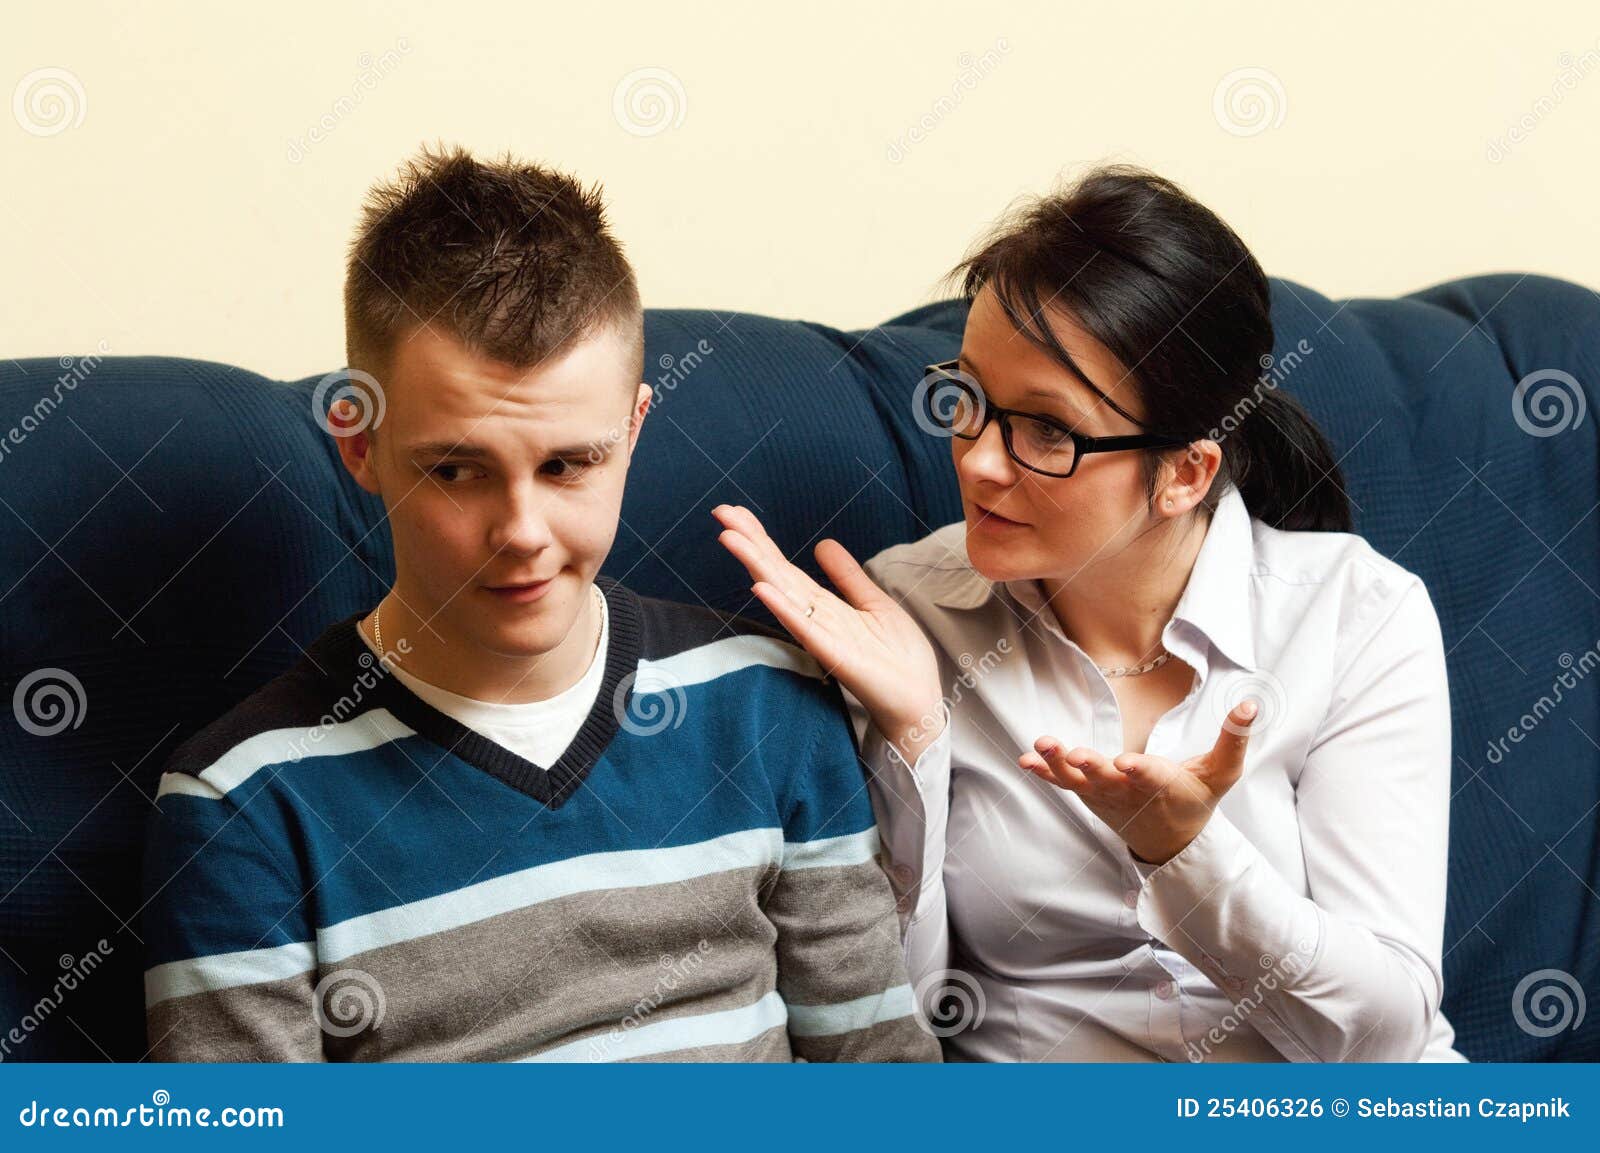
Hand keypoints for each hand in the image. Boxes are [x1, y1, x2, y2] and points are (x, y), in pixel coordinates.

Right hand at [712, 505, 944, 760]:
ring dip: (756, 565)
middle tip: (720, 511)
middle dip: (748, 542)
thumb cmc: (897, 656)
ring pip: (782, 593)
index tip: (735, 512)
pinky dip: (782, 607)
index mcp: (822, 605)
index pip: (784, 565)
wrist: (917, 699)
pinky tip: (760, 587)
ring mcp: (821, 635)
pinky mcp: (834, 654)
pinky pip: (804, 627)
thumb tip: (822, 544)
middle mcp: (814, 617)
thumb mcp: (873, 602)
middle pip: (775, 573)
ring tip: (729, 538)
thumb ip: (847, 576)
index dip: (761, 538)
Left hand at [1019, 700, 1258, 865]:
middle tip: (1075, 754)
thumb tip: (1251, 703)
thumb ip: (1234, 739)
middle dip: (1090, 766)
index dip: (1139, 771)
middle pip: (1107, 779)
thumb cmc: (1196, 799)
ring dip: (1057, 764)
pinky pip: (1063, 784)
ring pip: (1078, 781)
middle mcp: (1129, 792)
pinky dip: (1044, 773)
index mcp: (1164, 786)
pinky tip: (1024, 760)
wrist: (1170, 842)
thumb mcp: (1222, 773)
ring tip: (1040, 746)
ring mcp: (1104, 794)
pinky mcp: (1087, 794)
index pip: (1152, 777)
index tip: (1125, 763)